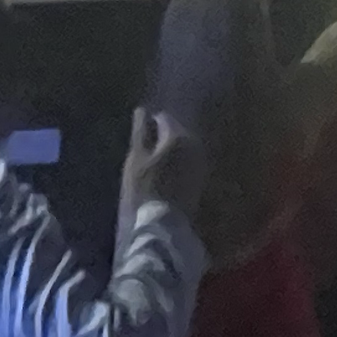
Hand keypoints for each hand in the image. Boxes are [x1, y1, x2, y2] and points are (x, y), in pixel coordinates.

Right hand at [121, 107, 206, 222]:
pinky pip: (188, 161)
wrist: (162, 225)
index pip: (163, 118)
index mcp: (178, 135)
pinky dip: (177, 162)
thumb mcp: (135, 159)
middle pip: (176, 131)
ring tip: (153, 164)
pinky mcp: (200, 177)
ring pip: (183, 146)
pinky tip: (165, 175)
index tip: (138, 137)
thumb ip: (140, 131)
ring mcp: (200, 161)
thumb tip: (141, 110)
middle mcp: (195, 144)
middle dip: (162, 136)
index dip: (149, 124)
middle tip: (145, 151)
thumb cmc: (143, 190)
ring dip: (171, 150)